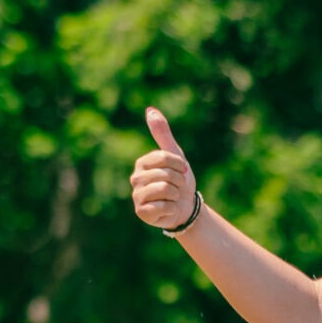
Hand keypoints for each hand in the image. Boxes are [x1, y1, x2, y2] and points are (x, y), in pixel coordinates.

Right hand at [131, 108, 200, 231]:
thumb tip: (150, 109)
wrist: (186, 206)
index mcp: (142, 163)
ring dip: (176, 195)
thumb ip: (163, 134)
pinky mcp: (142, 213)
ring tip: (172, 197)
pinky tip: (168, 209)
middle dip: (179, 181)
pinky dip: (172, 208)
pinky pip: (162, 206)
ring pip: (164, 189)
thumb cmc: (179, 179)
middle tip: (177, 187)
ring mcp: (137, 197)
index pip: (164, 157)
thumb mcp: (175, 154)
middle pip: (166, 174)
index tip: (180, 170)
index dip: (178, 165)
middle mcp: (135, 179)